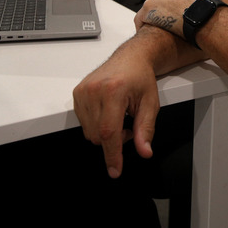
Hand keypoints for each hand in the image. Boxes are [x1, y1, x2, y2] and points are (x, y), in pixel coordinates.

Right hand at [72, 32, 161, 177]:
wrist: (131, 58)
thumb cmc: (140, 77)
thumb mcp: (150, 104)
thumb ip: (146, 130)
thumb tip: (145, 151)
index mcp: (113, 91)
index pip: (109, 132)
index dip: (112, 155)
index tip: (115, 170)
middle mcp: (94, 91)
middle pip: (98, 136)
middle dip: (115, 139)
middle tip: (128, 125)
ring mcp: (83, 92)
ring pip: (89, 132)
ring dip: (105, 133)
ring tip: (118, 116)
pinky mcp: (77, 93)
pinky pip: (83, 122)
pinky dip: (96, 124)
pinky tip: (108, 112)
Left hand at [134, 0, 221, 35]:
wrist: (204, 18)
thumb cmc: (209, 6)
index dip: (173, 5)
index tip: (177, 14)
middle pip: (159, 1)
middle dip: (163, 11)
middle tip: (170, 24)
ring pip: (149, 9)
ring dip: (153, 19)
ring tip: (159, 31)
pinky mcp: (147, 11)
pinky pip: (140, 18)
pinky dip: (142, 25)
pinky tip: (148, 32)